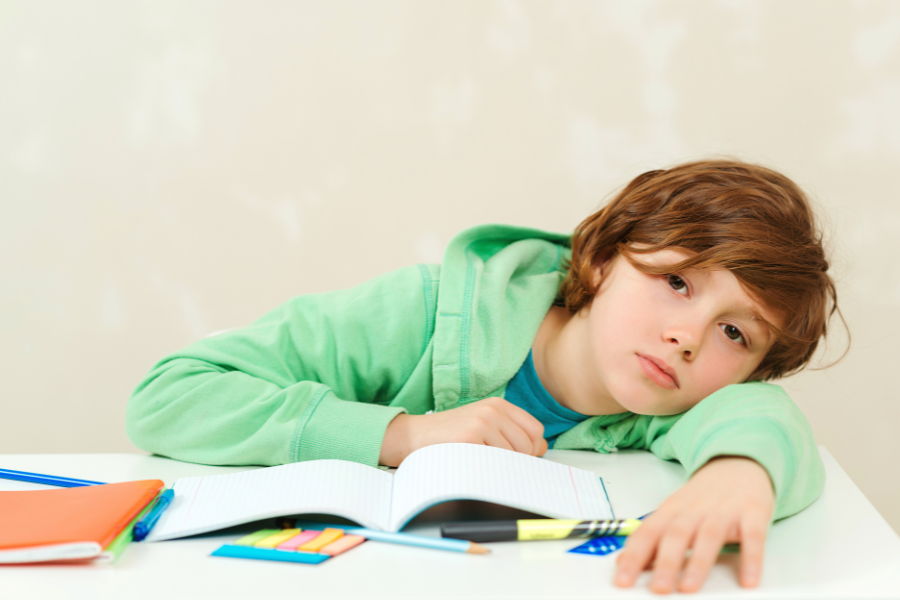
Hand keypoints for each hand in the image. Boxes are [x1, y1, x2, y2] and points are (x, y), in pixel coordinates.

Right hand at [379, 397, 546, 466]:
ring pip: (515, 455)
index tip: (517, 458)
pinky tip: (473, 462)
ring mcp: (483, 421)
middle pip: (529, 445)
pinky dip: (489, 468)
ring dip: (502, 465)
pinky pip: (497, 461)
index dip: (532, 449)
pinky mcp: (472, 435)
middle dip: (518, 461)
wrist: (414, 437)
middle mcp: (493, 409)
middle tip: (494, 463)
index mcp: (499, 405)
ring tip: (480, 461)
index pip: (536, 431)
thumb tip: (541, 448)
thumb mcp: (484, 427)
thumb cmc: (449, 437)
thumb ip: (511, 434)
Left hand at [614, 456, 774, 593]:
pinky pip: (752, 537)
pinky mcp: (752, 514)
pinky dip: (751, 558)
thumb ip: (652, 538)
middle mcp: (695, 509)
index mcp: (672, 510)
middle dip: (665, 563)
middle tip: (658, 589)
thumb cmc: (703, 496)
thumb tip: (624, 562)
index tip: (623, 579)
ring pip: (709, 536)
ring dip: (698, 563)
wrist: (738, 463)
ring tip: (689, 587)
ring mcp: (724, 510)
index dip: (634, 556)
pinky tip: (748, 580)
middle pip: (676, 535)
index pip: (647, 533)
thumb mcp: (674, 512)